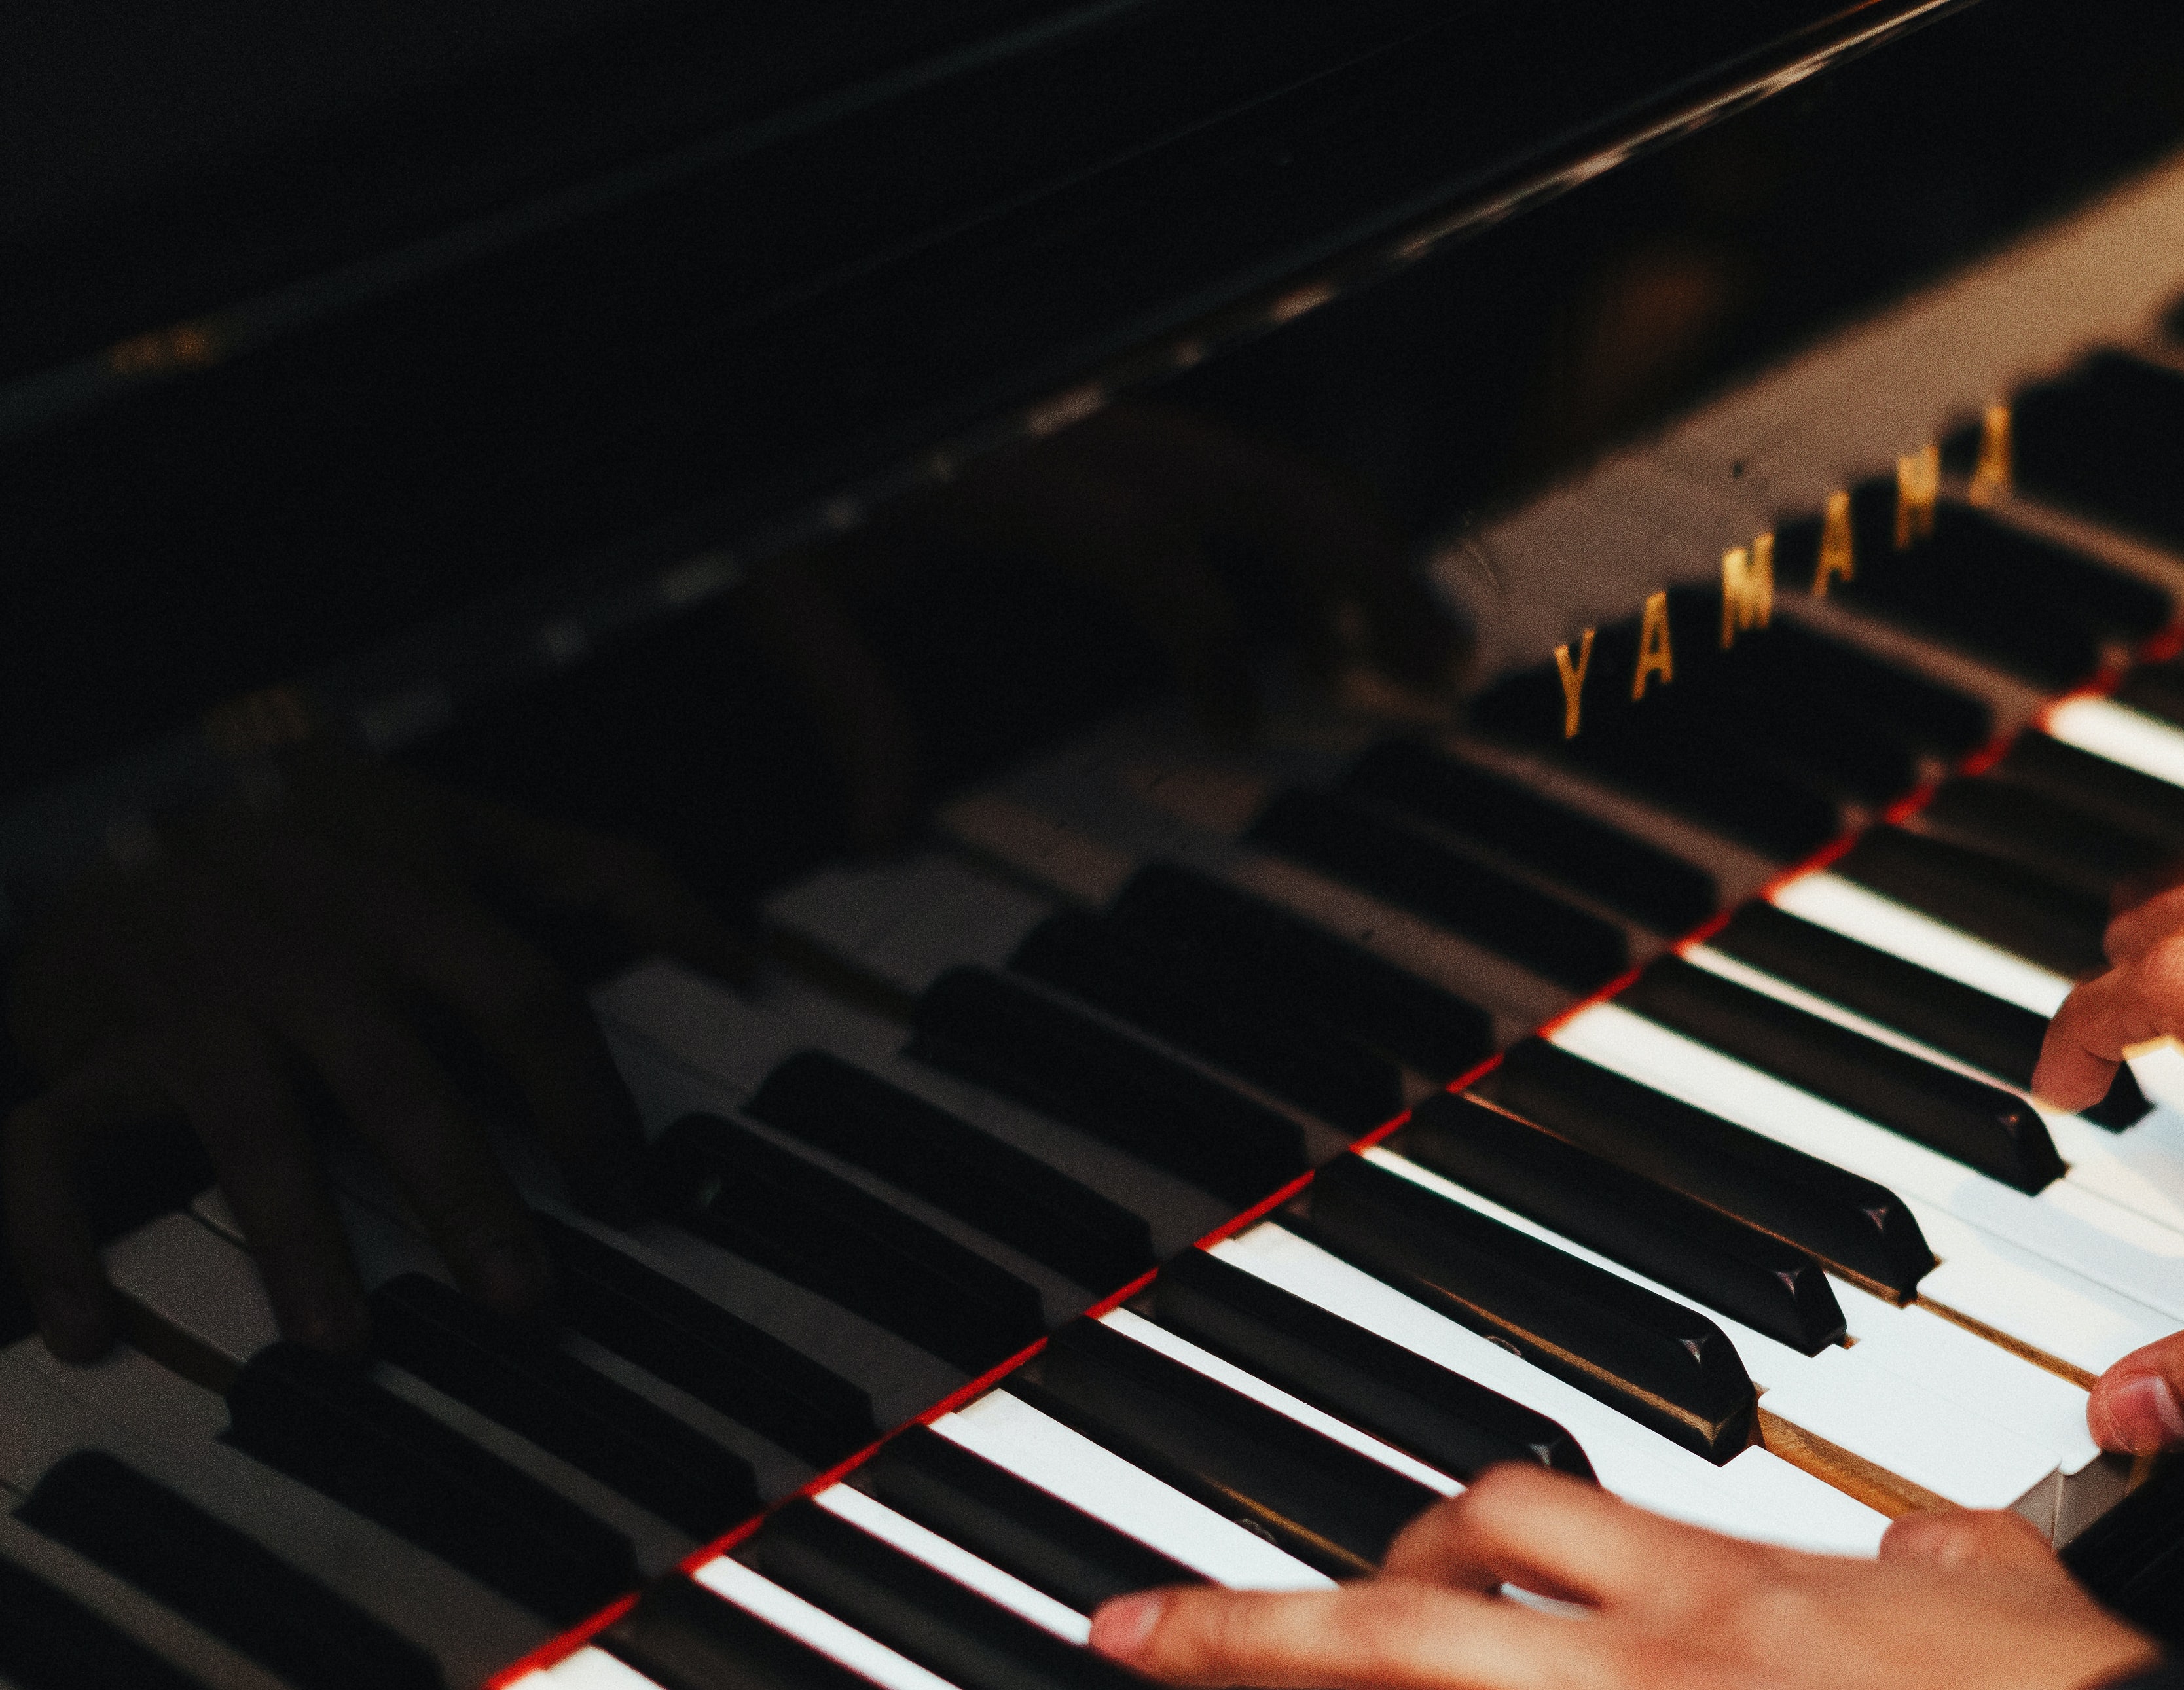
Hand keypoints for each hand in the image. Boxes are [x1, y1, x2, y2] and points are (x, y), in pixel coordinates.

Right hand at [4, 745, 745, 1358]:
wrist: (115, 791)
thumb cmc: (326, 845)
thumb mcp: (473, 831)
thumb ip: (612, 881)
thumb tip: (742, 953)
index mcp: (404, 903)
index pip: (519, 998)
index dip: (583, 1098)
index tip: (629, 1193)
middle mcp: (301, 955)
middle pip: (396, 1078)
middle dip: (462, 1193)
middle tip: (522, 1300)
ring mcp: (188, 1005)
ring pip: (244, 1126)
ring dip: (295, 1239)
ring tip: (343, 1343)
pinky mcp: (86, 1050)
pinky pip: (51, 1147)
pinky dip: (53, 1240)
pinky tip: (82, 1330)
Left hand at [738, 401, 1469, 846]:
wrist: (747, 365)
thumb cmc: (757, 475)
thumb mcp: (775, 588)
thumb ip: (843, 702)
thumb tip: (882, 832)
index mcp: (1011, 476)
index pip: (1155, 556)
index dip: (1211, 643)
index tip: (1238, 723)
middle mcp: (1077, 432)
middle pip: (1259, 487)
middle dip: (1361, 570)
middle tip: (1436, 661)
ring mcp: (1100, 419)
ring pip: (1264, 471)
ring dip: (1353, 553)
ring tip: (1426, 641)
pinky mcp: (1101, 427)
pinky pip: (1228, 474)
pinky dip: (1297, 539)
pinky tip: (1329, 619)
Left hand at [1072, 1469, 2151, 1689]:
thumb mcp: (2011, 1588)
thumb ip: (1952, 1551)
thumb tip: (1935, 1537)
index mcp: (1719, 1589)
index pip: (1520, 1514)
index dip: (1417, 1528)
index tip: (1369, 1557)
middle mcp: (1644, 1683)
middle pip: (1394, 1628)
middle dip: (1240, 1628)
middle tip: (1124, 1633)